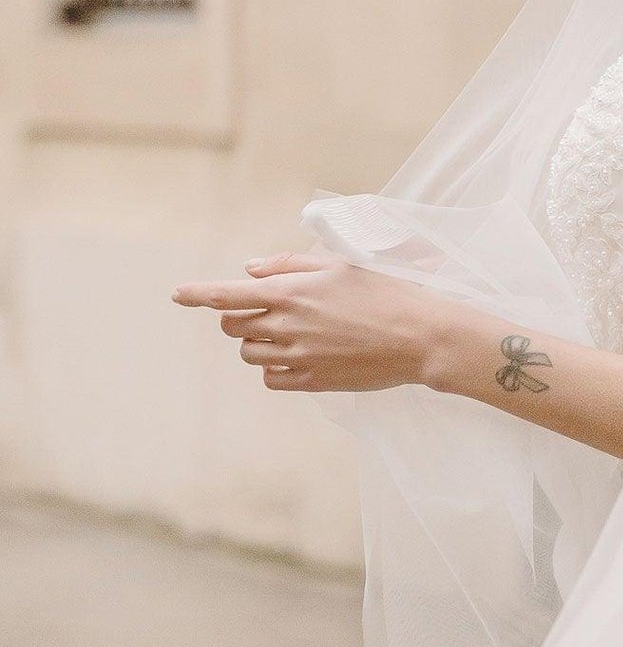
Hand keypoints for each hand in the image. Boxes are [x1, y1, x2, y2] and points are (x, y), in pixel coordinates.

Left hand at [172, 254, 445, 393]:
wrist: (422, 336)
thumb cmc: (386, 291)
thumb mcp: (339, 264)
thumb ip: (288, 265)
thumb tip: (249, 271)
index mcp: (290, 292)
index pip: (226, 294)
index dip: (197, 294)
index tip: (177, 295)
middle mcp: (287, 325)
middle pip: (232, 327)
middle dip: (237, 318)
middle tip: (261, 312)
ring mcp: (298, 357)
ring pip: (249, 354)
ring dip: (256, 342)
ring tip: (287, 334)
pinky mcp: (312, 381)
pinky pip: (271, 379)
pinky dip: (273, 368)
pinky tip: (295, 357)